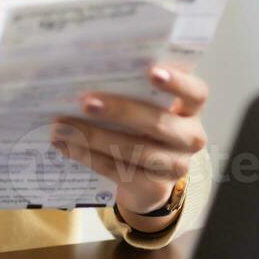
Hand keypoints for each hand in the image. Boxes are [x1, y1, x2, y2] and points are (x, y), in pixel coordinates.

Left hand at [51, 65, 207, 221]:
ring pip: (135, 151)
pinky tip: (65, 145)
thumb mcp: (147, 106)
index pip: (195, 93)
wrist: (149, 177)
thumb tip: (86, 72)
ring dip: (94, 138)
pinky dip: (88, 156)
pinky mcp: (154, 187)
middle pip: (158, 122)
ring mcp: (175, 165)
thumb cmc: (143, 126)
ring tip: (62, 127)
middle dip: (120, 111)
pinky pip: (118, 170)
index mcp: (192, 109)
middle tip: (85, 101)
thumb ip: (132, 89)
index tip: (150, 71)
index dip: (177, 82)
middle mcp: (190, 137)